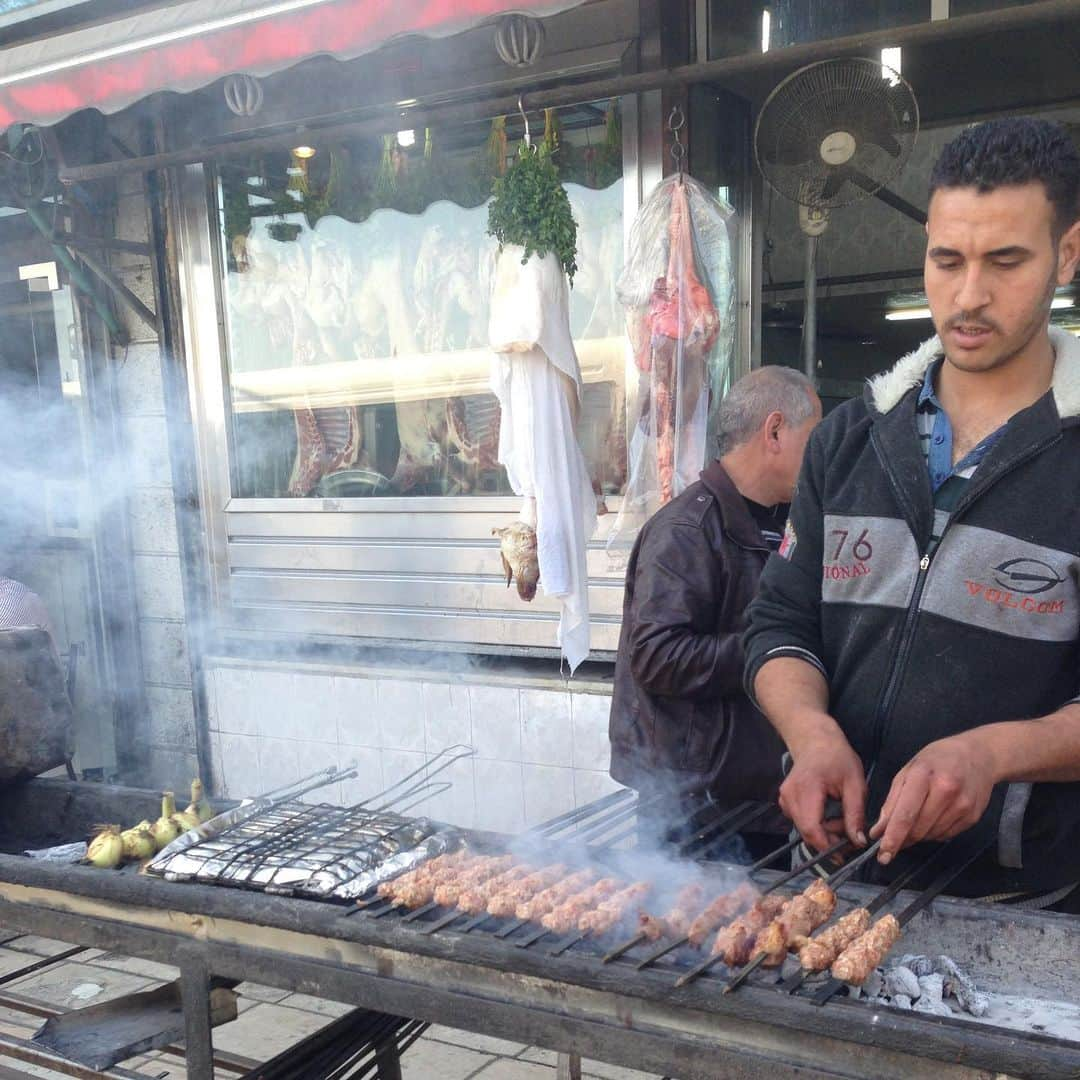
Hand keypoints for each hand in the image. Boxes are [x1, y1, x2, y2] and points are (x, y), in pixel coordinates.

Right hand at [779, 720, 867, 853]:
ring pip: (804, 829)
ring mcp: (785, 799)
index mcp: (807, 789)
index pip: (811, 828)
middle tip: (851, 833)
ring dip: (825, 833)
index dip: (828, 846)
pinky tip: (829, 815)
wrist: (816, 741)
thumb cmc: (838, 758)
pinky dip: (817, 826)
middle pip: (807, 832)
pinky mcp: (785, 801)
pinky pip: (801, 822)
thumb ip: (855, 814)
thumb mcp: (855, 784)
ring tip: (843, 820)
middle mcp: (790, 796)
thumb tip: (858, 842)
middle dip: (831, 840)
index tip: (846, 854)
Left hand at [869, 733, 997, 863]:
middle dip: (902, 839)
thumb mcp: (908, 771)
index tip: (883, 854)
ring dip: (918, 835)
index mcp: (924, 776)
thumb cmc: (937, 760)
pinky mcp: (973, 817)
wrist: (978, 755)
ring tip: (915, 821)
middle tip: (893, 839)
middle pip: (918, 829)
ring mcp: (962, 806)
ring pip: (931, 835)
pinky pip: (946, 835)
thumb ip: (892, 801)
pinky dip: (933, 833)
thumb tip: (879, 830)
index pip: (905, 815)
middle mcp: (946, 791)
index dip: (892, 838)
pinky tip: (933, 818)